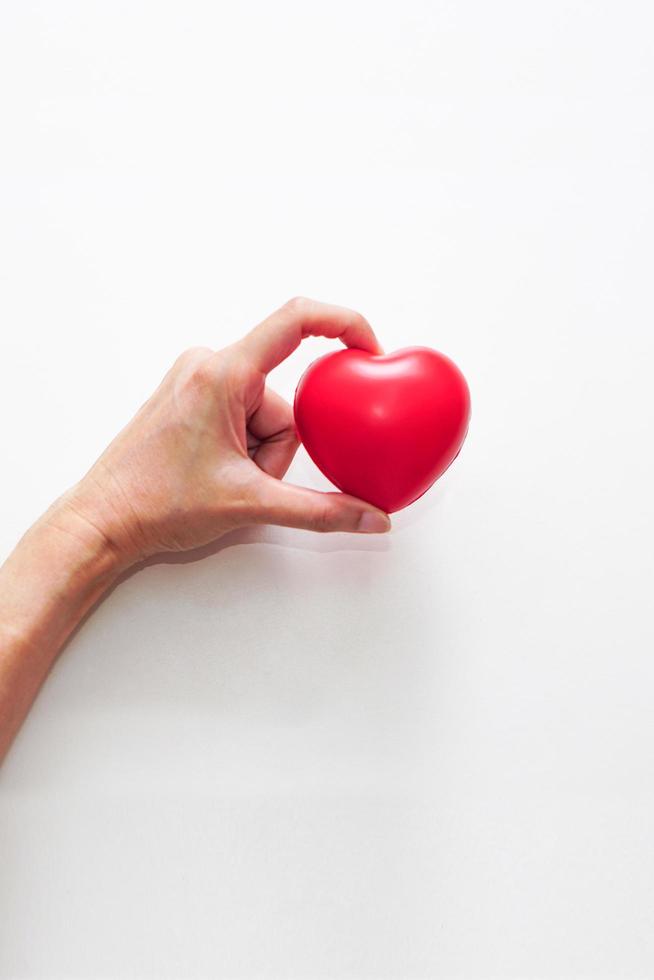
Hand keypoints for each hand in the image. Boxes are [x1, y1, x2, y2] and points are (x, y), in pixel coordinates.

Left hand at [53, 297, 390, 569]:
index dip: (344, 324)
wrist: (103, 520)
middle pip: (284, 399)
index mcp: (223, 374)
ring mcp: (198, 380)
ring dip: (260, 454)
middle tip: (244, 479)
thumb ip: (321, 512)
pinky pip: (244, 415)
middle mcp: (209, 365)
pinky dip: (245, 448)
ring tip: (223, 480)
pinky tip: (215, 473)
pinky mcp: (193, 398)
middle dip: (278, 448)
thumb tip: (373, 519)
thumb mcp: (252, 505)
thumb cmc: (156, 504)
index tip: (371, 351)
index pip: (297, 320)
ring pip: (265, 413)